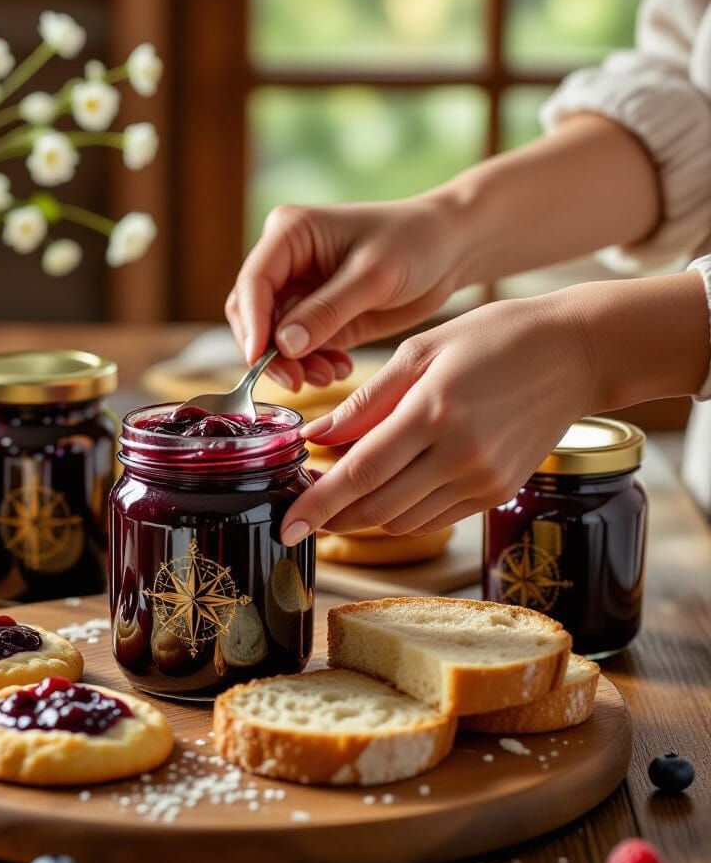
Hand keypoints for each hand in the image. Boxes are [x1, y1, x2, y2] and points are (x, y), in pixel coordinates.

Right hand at [225, 196, 465, 389]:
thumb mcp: (373, 277)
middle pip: (253, 314)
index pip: (253, 282)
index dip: (252, 323)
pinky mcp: (317, 317)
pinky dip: (312, 364)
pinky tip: (340, 369)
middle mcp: (286, 261)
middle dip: (270, 352)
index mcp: (290, 234)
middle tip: (296, 381)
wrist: (450, 250)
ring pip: (273, 338)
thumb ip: (326, 311)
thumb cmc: (415, 243)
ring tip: (330, 376)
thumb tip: (283, 345)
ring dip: (294, 364)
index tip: (259, 360)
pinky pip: (299, 349)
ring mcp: (300, 291)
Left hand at [280, 290, 597, 542]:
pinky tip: (383, 494)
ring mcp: (482, 480)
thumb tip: (315, 437)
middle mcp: (460, 456)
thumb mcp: (420, 351)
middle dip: (331, 517)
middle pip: (376, 507)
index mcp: (434, 412)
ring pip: (402, 520)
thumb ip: (364, 402)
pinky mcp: (496, 493)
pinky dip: (399, 513)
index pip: (359, 473)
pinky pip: (432, 518)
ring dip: (363, 516)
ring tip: (336, 498)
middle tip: (301, 510)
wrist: (577, 353)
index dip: (316, 504)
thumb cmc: (493, 338)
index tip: (286, 524)